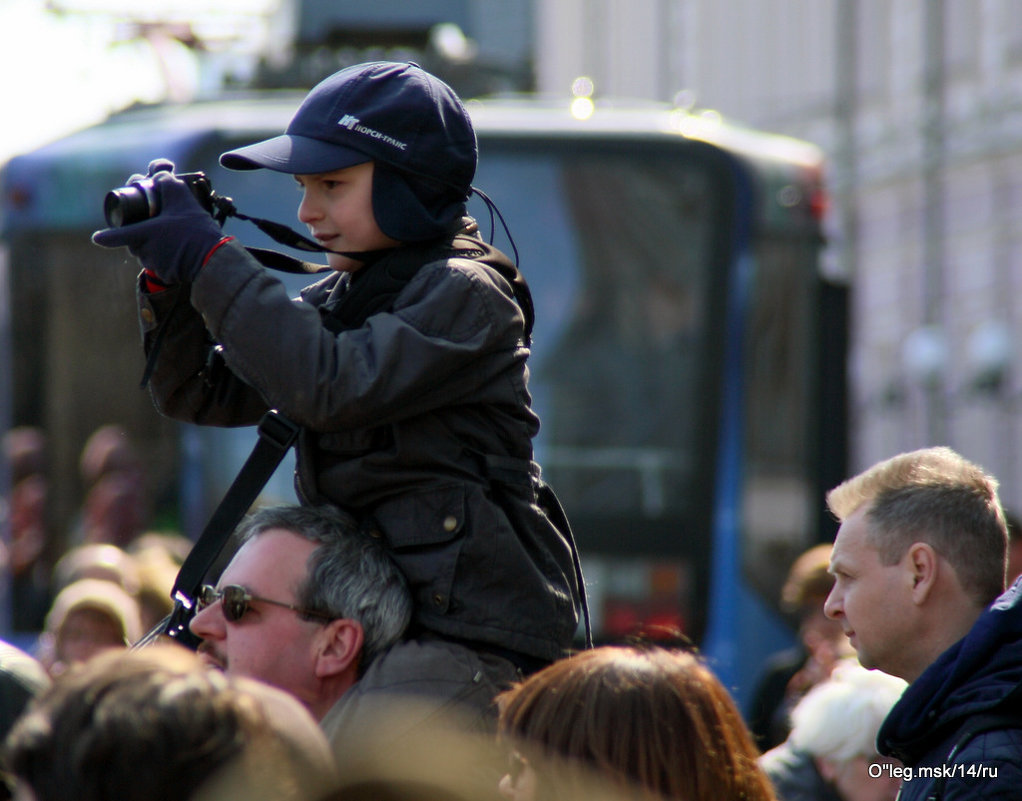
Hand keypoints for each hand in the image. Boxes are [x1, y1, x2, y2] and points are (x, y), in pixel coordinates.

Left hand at [92, 160, 224, 284]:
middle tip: (161, 220)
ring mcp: (156, 265)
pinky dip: (168, 255)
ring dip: (157, 242)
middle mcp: (145, 251)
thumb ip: (166, 182)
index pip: (118, 235)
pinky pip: (162, 262)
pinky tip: (181, 248)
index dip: (107, 237)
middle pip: (137, 239)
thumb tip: (157, 175)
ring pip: (150, 251)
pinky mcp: (168, 275)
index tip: (97, 238)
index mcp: (143, 234)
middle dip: (145, 229)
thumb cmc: (195, 231)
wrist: (214, 259)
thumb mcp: (182, 199)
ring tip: (175, 234)